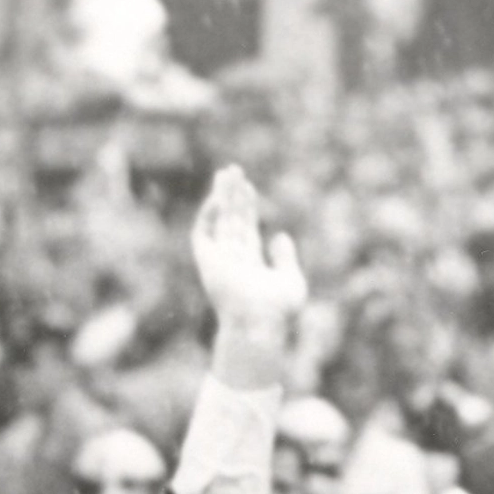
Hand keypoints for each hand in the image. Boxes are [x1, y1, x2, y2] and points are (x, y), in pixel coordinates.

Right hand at [189, 166, 305, 383]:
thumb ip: (285, 258)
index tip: (249, 187)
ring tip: (226, 172)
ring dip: (221, 196)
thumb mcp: (290, 280)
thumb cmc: (277, 310)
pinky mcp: (208, 261)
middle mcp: (231, 259)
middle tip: (232, 170)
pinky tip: (219, 196)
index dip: (248, 207)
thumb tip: (281, 235)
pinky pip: (202, 233)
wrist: (258, 324)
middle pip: (231, 220)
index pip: (246, 229)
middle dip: (232, 195)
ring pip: (218, 220)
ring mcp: (218, 259)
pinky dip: (207, 215)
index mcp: (249, 264)